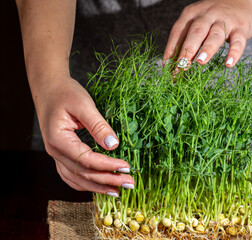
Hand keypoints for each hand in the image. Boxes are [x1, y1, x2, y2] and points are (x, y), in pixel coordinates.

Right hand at [35, 74, 133, 195]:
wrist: (49, 89)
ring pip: (77, 179)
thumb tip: (113, 145)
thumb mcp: (84, 105)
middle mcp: (55, 151)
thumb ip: (98, 125)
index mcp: (59, 140)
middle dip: (108, 181)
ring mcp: (56, 155)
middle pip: (83, 174)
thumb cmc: (65, 93)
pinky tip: (99, 186)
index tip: (126, 167)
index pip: (86, 160)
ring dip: (98, 187)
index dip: (108, 166)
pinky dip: (85, 183)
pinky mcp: (61, 154)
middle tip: (130, 183)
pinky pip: (71, 175)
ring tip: (118, 191)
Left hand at [163, 0, 251, 67]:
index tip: (167, 67)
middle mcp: (207, 15)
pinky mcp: (241, 28)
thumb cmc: (215, 17)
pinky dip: (234, 53)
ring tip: (200, 62)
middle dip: (187, 50)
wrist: (244, 1)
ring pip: (215, 35)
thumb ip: (186, 39)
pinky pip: (237, 41)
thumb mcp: (198, 21)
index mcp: (192, 14)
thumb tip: (173, 65)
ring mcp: (225, 21)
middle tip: (181, 67)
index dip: (171, 49)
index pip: (178, 32)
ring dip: (207, 49)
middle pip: (195, 33)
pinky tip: (228, 64)